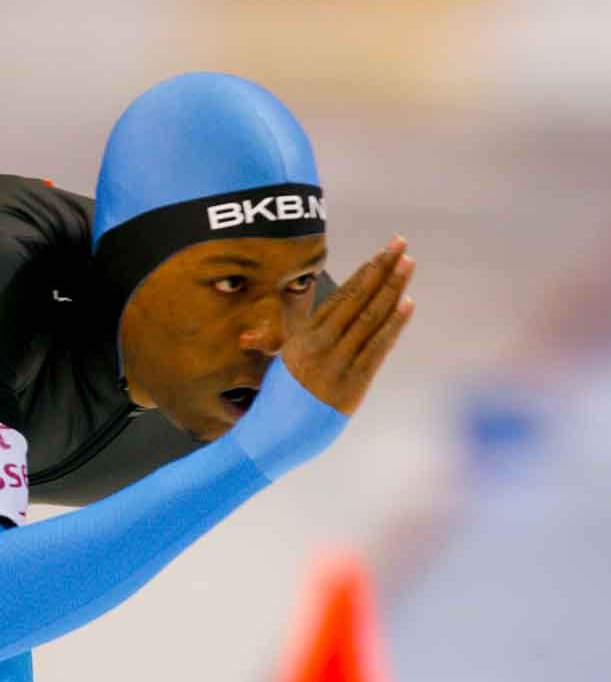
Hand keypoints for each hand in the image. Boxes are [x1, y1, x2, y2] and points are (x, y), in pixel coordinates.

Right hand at [280, 236, 414, 415]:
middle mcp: (320, 344)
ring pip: (370, 317)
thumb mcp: (282, 363)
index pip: (341, 296)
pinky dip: (394, 324)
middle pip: (358, 299)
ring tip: (408, 263)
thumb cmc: (279, 402)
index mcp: (304, 336)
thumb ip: (292, 339)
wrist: (273, 437)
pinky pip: (377, 348)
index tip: (383, 253)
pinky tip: (407, 303)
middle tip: (401, 244)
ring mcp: (337, 363)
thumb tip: (288, 319)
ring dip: (392, 288)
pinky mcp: (352, 384)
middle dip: (382, 269)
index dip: (365, 273)